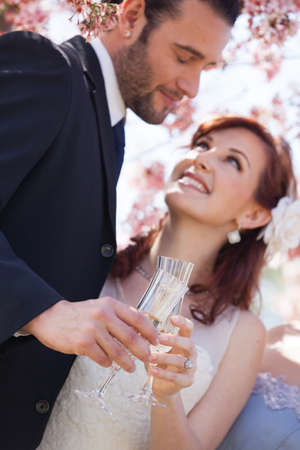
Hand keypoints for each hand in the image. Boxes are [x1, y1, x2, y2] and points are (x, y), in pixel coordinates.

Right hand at [23, 297, 158, 371]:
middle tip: (148, 359)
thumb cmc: (80, 314)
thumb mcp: (101, 307)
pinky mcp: (82, 343)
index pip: (138, 318)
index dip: (150, 332)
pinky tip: (108, 363)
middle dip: (143, 351)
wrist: (51, 317)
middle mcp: (103, 315)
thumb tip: (142, 329)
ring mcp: (92, 329)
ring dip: (127, 362)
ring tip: (131, 367)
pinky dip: (107, 363)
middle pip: (131, 337)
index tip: (156, 341)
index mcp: (111, 305)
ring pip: (117, 351)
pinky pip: (102, 358)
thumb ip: (120, 316)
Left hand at [150, 315, 196, 400]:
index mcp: (185, 341)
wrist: (164, 386)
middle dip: (174, 340)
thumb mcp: (160, 347)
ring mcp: (191, 368)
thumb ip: (154, 336)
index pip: (189, 328)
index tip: (172, 318)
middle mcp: (191, 353)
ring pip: (181, 361)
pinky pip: (177, 377)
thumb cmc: (161, 361)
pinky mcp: (187, 381)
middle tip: (159, 339)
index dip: (183, 322)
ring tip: (150, 356)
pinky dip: (163, 374)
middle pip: (189, 344)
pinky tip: (152, 370)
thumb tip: (136, 324)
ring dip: (165, 358)